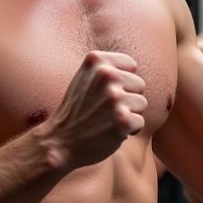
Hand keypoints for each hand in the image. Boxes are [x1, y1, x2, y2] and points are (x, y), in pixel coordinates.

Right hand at [48, 51, 147, 168]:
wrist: (60, 142)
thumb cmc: (77, 111)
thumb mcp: (83, 78)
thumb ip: (106, 68)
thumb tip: (135, 67)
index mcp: (96, 60)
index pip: (131, 65)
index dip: (121, 82)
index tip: (103, 93)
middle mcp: (106, 75)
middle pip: (139, 84)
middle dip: (127, 98)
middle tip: (104, 109)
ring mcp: (114, 97)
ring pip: (141, 103)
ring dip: (128, 115)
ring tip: (107, 119)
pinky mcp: (122, 119)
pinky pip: (140, 122)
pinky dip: (129, 131)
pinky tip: (110, 131)